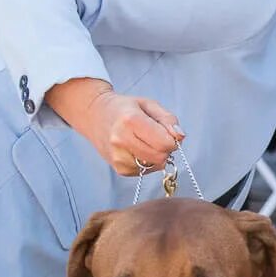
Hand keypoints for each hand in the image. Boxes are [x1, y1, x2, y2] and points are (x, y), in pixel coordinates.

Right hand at [53, 81, 183, 175]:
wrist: (95, 116)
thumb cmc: (126, 108)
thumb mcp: (149, 105)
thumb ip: (168, 119)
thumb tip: (180, 137)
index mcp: (131, 121)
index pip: (165, 143)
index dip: (172, 139)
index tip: (166, 132)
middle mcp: (121, 141)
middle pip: (160, 157)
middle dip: (165, 149)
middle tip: (157, 137)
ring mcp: (118, 157)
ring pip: (154, 166)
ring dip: (156, 156)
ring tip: (144, 141)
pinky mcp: (120, 169)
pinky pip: (145, 171)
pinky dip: (147, 162)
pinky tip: (137, 149)